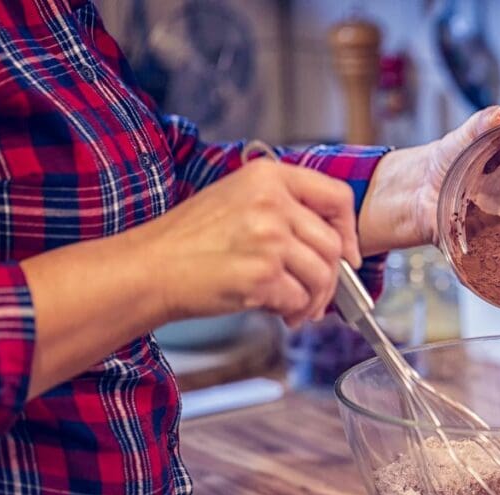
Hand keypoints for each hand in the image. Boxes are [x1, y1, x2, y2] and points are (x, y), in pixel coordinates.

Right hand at [144, 158, 360, 326]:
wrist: (150, 268)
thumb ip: (285, 210)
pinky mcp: (262, 274)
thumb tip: (335, 244)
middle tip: (318, 297)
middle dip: (331, 279)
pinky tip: (275, 311)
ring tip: (295, 308)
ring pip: (322, 275)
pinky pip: (299, 299)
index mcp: (269, 176)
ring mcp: (269, 238)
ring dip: (313, 300)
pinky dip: (292, 311)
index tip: (349, 254)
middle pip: (333, 244)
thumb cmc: (190, 240)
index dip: (349, 231)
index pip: (337, 197)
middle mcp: (272, 202)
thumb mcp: (238, 200)